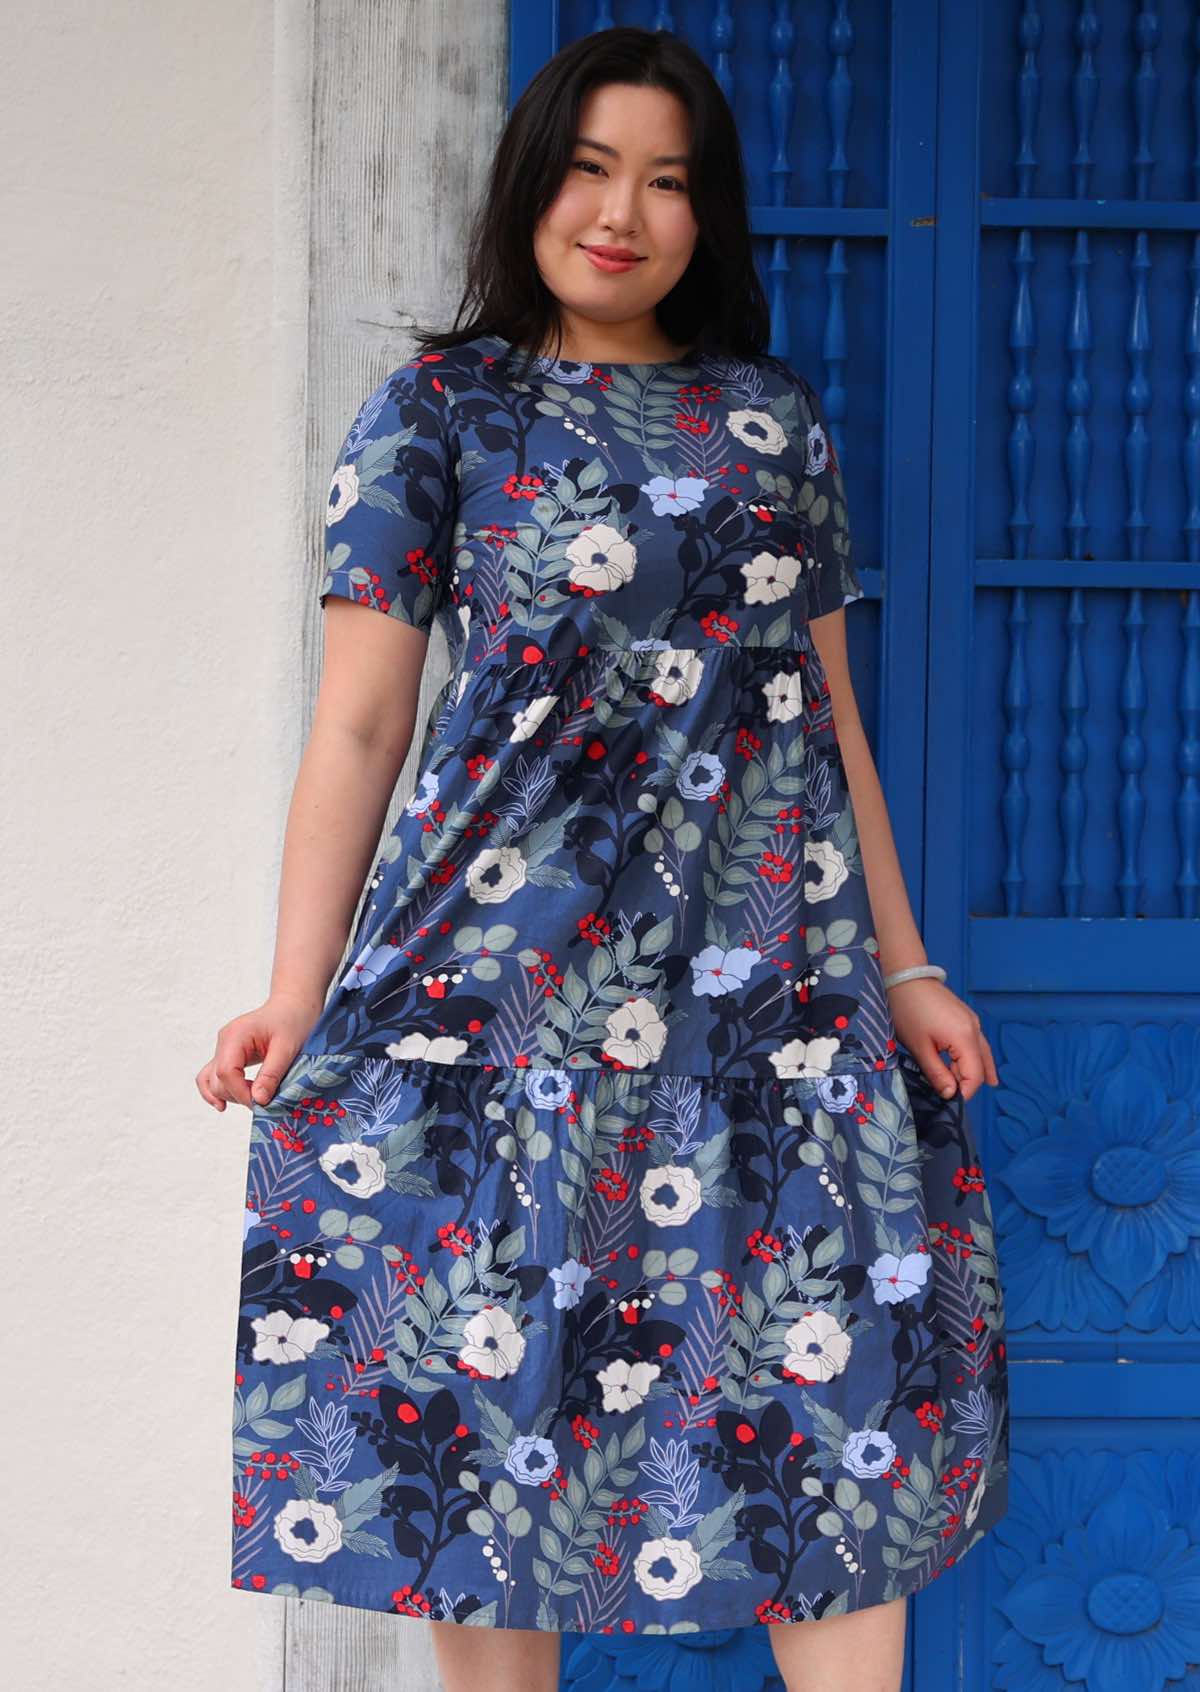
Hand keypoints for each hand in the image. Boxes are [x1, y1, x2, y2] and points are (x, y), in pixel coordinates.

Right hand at [196, 991, 323, 1110]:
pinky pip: (214, 1075)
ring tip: (252, 1102)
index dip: (241, 1092)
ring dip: (229, 1095)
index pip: (226, 1072)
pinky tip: (225, 1104)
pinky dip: (219, 1090)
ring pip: (211, 1080)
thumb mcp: (287, 1048)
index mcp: (236, 1035)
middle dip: (238, 1095)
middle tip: (264, 1101)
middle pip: (217, 1079)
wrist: (294, 1006)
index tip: (261, 1103)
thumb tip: (259, 1101)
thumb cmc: (294, 1020)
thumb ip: (271, 1074)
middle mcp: (224, 1041)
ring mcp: (224, 1048)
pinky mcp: (229, 1054)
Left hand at [886, 977, 998, 1102]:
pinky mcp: (966, 1018)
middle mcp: (975, 1029)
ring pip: (981, 1054)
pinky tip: (968, 1068)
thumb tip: (950, 1095)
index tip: (948, 1101)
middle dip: (968, 1083)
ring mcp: (973, 1022)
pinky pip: (975, 1044)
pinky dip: (971, 1058)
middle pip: (981, 1066)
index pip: (974, 1076)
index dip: (964, 1092)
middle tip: (950, 1096)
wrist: (906, 977)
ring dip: (972, 1072)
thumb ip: (937, 1073)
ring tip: (965, 1091)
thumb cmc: (908, 1011)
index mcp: (965, 1037)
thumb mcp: (919, 1047)